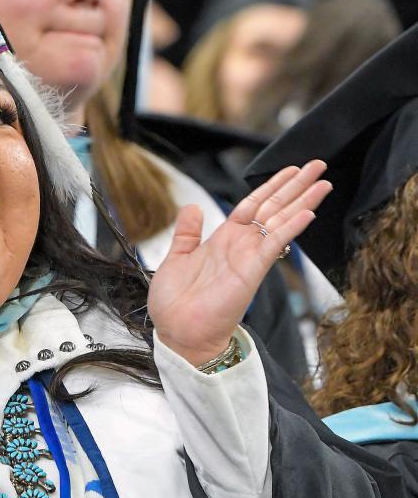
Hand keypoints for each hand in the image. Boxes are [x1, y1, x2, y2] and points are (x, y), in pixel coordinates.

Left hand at [148, 160, 331, 365]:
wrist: (177, 332)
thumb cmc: (175, 304)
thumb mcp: (176, 258)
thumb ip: (187, 233)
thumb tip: (192, 207)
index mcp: (223, 240)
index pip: (252, 205)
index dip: (271, 186)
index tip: (290, 169)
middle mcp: (240, 246)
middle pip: (273, 208)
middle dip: (296, 186)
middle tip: (318, 165)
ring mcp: (249, 258)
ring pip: (280, 221)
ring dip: (302, 200)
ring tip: (323, 181)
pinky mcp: (252, 271)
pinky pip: (274, 244)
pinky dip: (290, 228)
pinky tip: (308, 212)